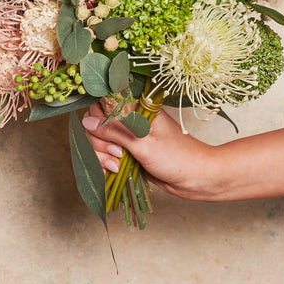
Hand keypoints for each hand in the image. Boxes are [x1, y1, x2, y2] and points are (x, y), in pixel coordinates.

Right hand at [82, 103, 217, 200]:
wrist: (196, 179)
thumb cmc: (177, 157)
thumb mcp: (144, 143)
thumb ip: (115, 131)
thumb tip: (86, 121)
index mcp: (137, 108)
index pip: (104, 103)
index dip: (98, 119)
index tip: (104, 134)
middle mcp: (130, 120)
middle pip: (97, 124)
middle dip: (99, 142)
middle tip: (117, 155)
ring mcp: (128, 137)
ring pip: (99, 141)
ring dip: (101, 156)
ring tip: (116, 167)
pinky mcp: (128, 153)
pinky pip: (106, 155)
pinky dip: (104, 164)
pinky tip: (112, 173)